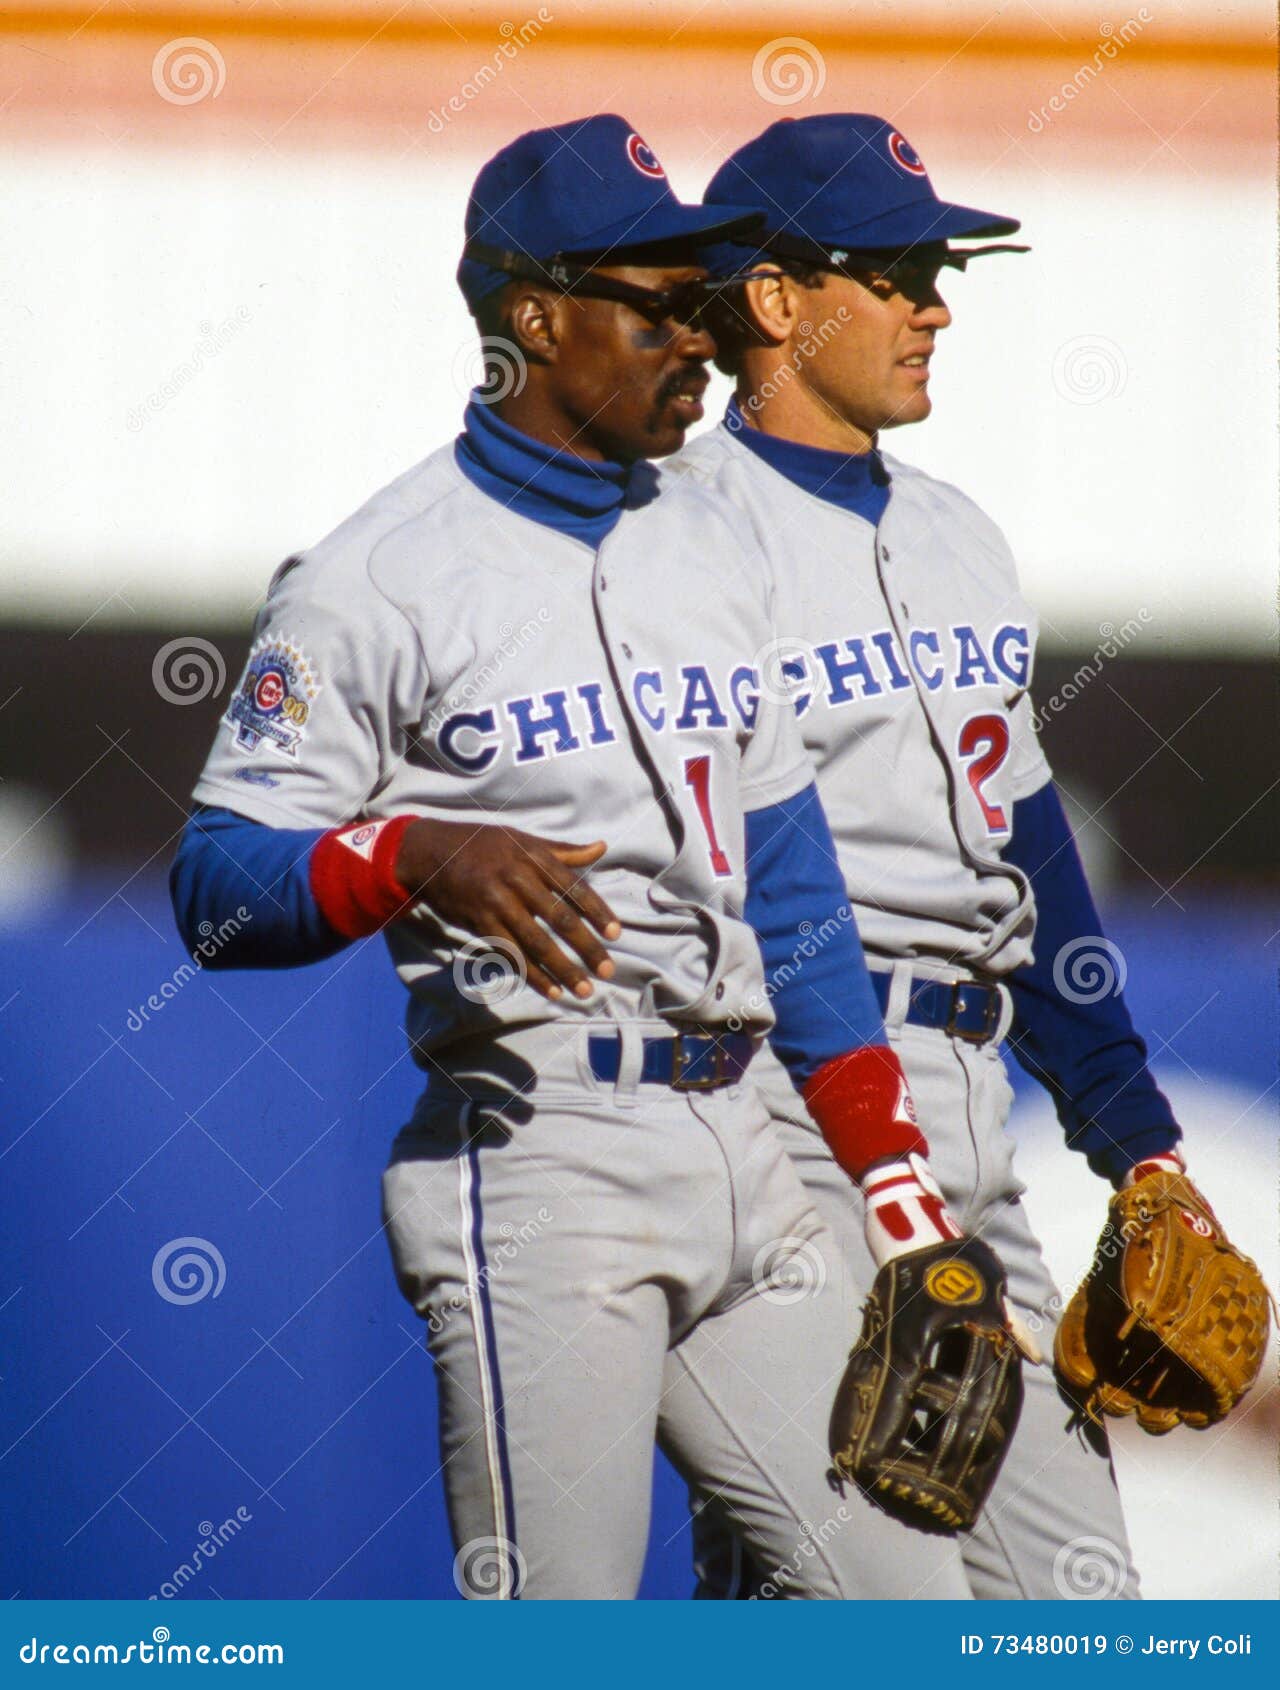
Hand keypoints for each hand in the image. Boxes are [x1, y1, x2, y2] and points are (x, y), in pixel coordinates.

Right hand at [394, 817, 620, 1000]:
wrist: (431, 852)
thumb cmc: (483, 844)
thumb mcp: (523, 839)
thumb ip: (564, 850)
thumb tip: (601, 848)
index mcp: (534, 857)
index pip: (574, 887)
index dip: (597, 912)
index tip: (616, 934)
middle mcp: (517, 880)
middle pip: (560, 919)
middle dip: (587, 948)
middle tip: (608, 971)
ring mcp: (497, 904)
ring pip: (537, 943)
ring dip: (563, 970)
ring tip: (584, 990)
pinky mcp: (480, 924)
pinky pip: (511, 954)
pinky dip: (532, 975)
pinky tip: (551, 991)